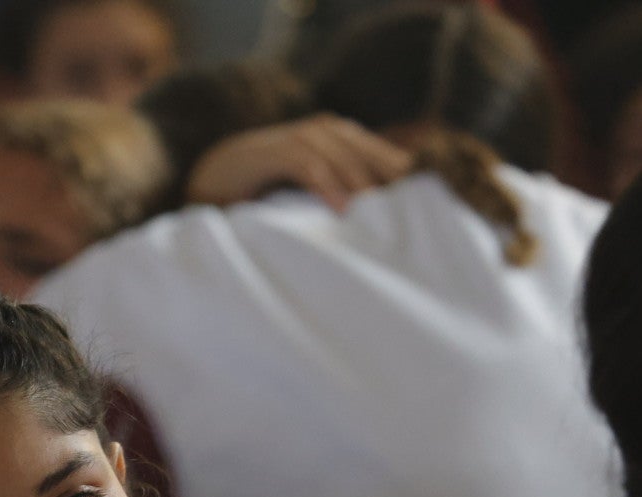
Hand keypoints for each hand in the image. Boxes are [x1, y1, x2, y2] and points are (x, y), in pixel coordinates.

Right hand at [185, 114, 415, 211]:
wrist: (219, 172)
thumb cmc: (274, 186)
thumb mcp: (317, 187)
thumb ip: (346, 193)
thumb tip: (388, 221)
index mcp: (338, 137)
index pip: (382, 154)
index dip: (402, 177)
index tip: (422, 208)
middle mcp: (323, 130)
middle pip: (367, 154)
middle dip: (387, 181)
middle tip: (409, 213)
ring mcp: (297, 136)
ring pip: (341, 156)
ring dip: (360, 183)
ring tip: (376, 212)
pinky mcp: (273, 150)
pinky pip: (307, 164)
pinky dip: (326, 185)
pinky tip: (340, 208)